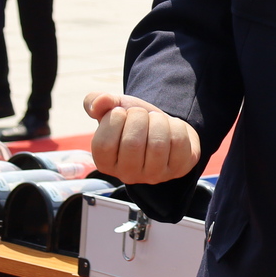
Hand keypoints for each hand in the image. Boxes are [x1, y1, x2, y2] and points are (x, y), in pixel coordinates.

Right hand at [84, 92, 201, 184]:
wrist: (165, 127)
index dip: (115, 119)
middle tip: (142, 115)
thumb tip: (100, 101)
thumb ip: (96, 102)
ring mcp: (154, 175)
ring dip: (159, 121)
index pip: (103, 144)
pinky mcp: (178, 169)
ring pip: (158, 144)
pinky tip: (171, 129)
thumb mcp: (114, 107)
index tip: (122, 112)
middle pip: (132, 143)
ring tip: (156, 120)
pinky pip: (179, 142)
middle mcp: (127, 175)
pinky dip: (177, 126)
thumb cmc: (135, 121)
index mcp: (105, 163)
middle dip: (139, 117)